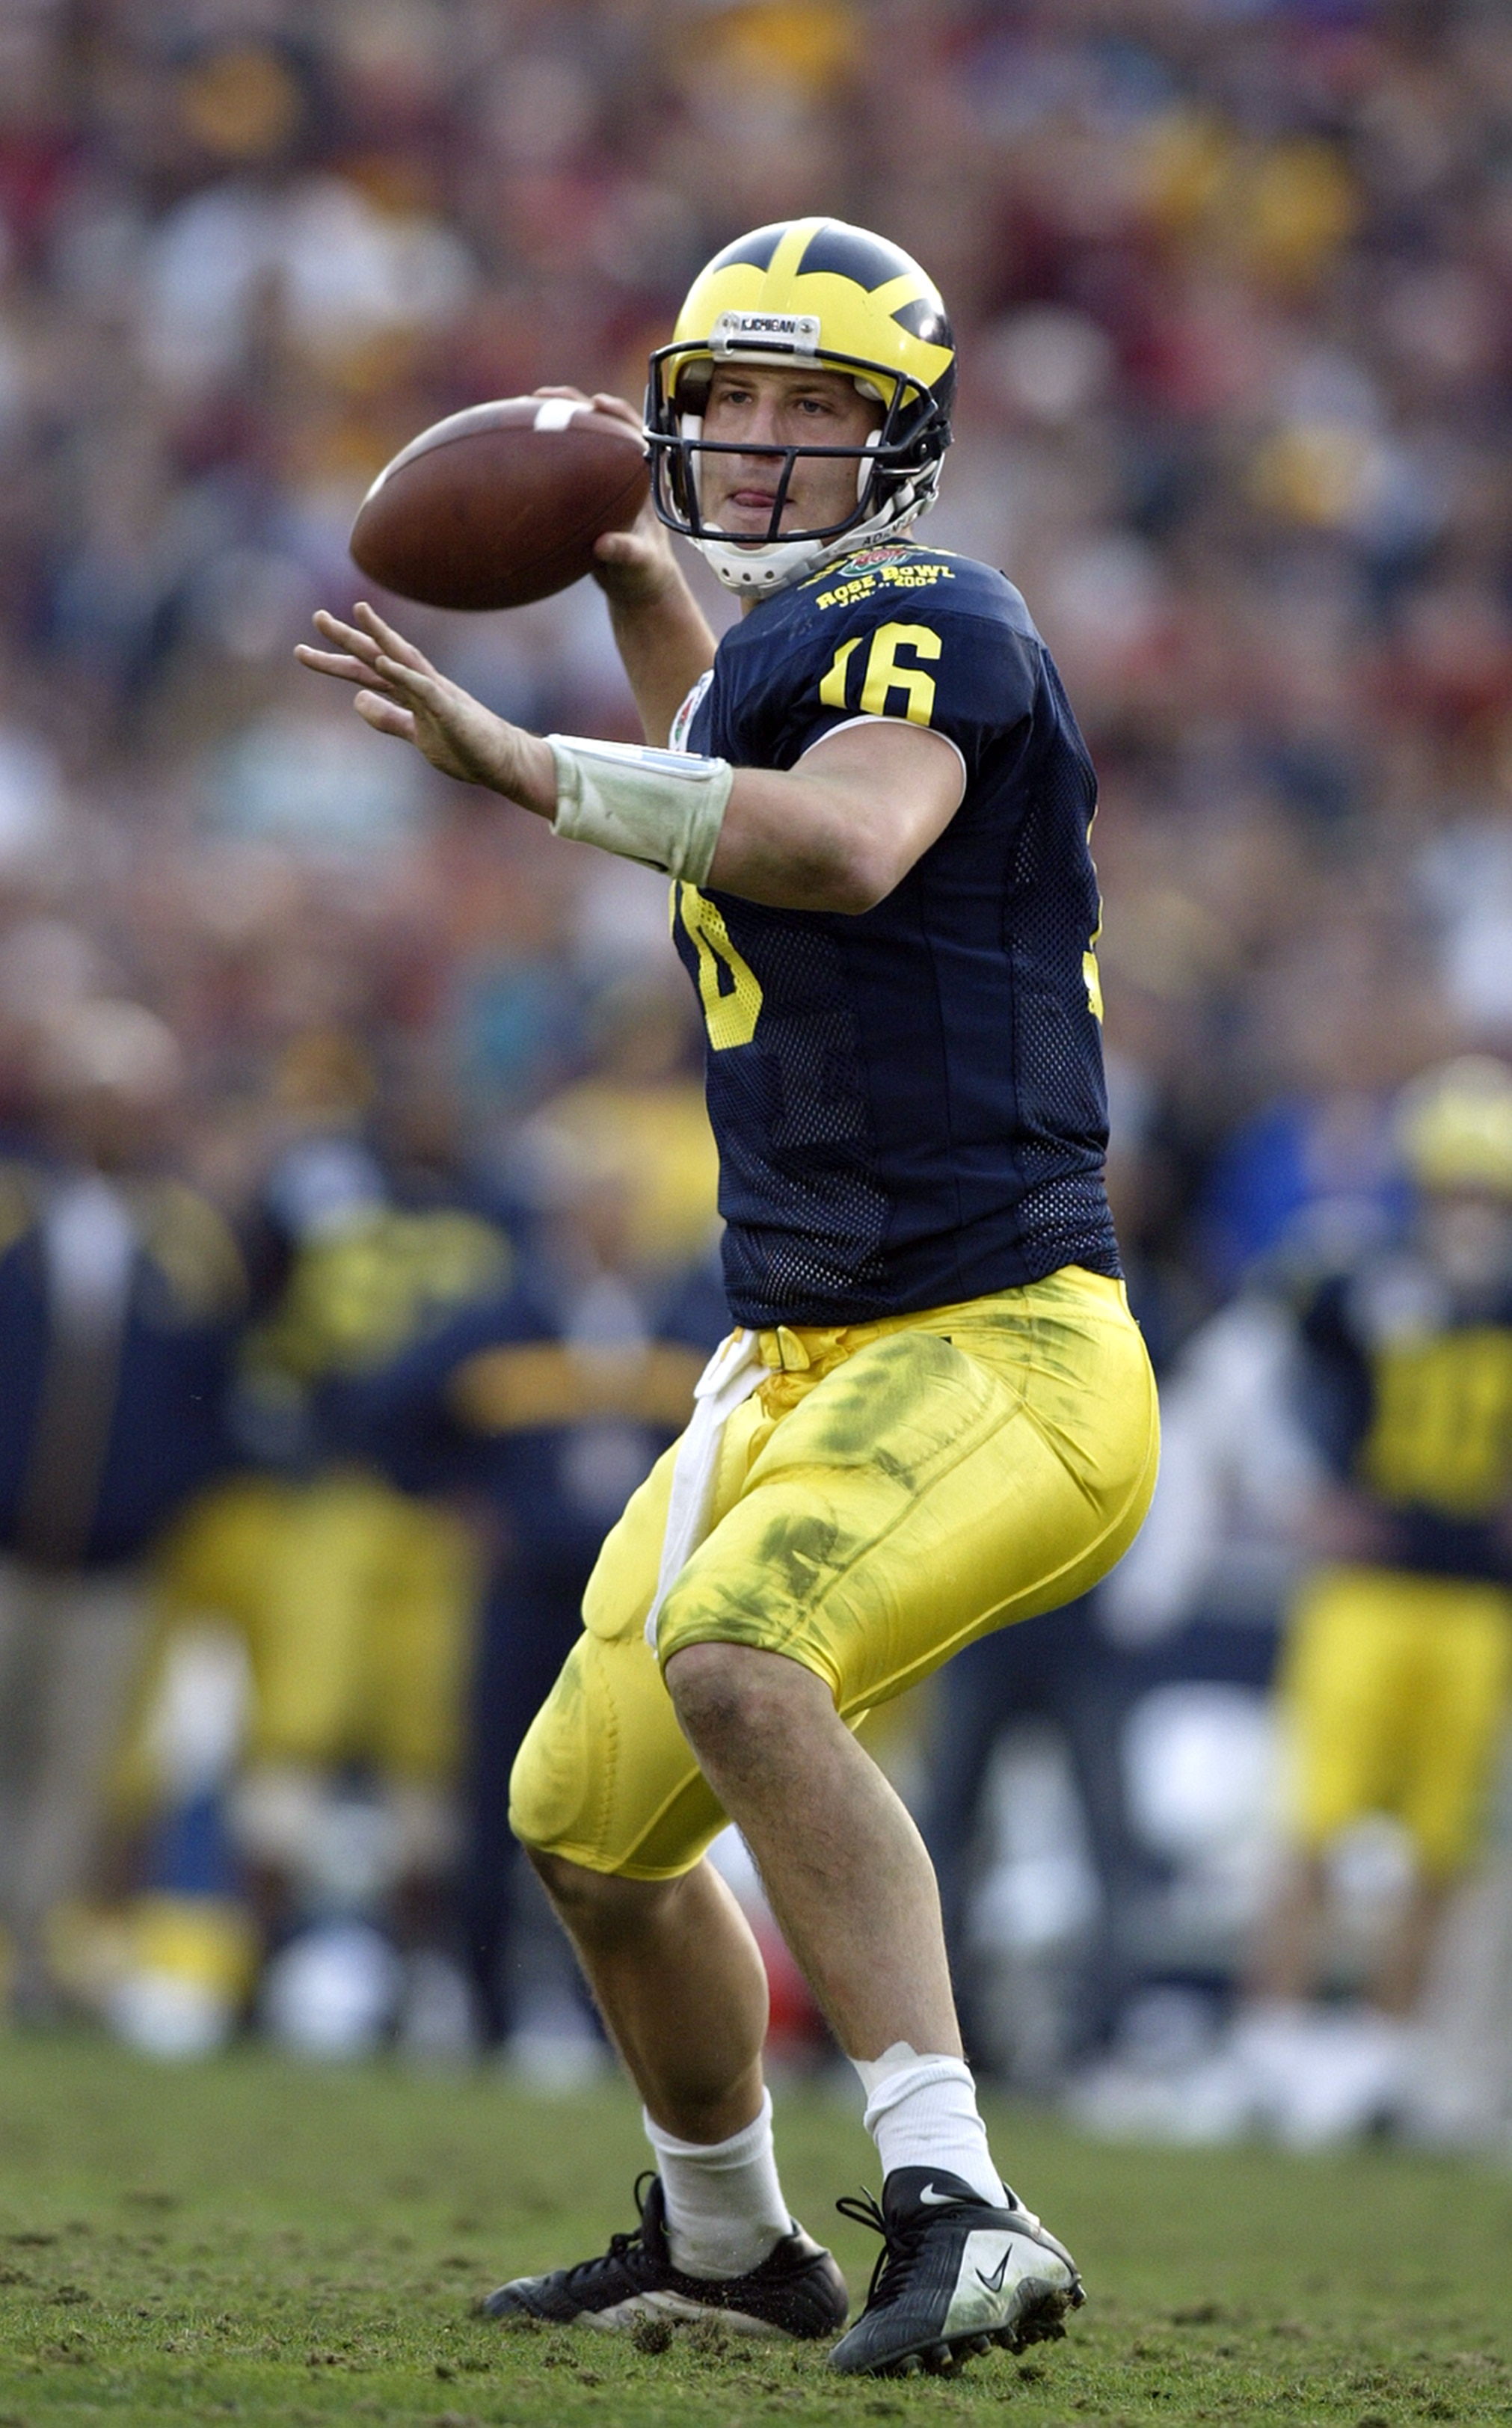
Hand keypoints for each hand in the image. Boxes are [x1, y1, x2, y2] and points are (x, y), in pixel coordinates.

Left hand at [295, 602, 554, 810]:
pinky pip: (423, 688)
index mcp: (411, 692)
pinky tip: (383, 660)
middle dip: (347, 638)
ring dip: (379, 637)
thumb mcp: (415, 733)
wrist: (504, 762)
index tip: (305, 649)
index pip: (367, 671)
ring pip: (403, 659)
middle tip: (317, 617)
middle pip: (378, 656)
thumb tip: (357, 700)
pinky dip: (403, 673)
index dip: (336, 660)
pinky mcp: (450, 709)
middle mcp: (421, 684)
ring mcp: (436, 694)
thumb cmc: (465, 747)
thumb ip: (387, 717)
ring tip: (357, 614)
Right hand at [531, 385, 684, 609]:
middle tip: (544, 396)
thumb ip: (627, 554)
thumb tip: (605, 544)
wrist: (635, 585)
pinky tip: (511, 445)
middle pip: (598, 423)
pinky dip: (539, 450)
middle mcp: (621, 470)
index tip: (597, 403)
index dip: (617, 413)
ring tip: (521, 406)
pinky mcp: (581, 489)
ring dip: (551, 419)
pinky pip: (558, 462)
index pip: (634, 432)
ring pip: (576, 438)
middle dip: (573, 404)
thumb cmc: (644, 574)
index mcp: (643, 478)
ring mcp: (599, 477)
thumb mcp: (639, 566)